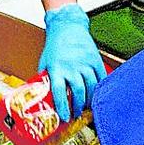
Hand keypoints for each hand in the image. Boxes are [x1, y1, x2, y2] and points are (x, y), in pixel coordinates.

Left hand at [39, 3, 105, 121]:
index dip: (63, 107)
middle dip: (78, 106)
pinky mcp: (95, 59)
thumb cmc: (55, 46)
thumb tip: (42, 98)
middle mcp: (71, 66)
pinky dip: (100, 88)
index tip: (65, 117)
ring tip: (86, 107)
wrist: (67, 26)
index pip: (59, 92)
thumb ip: (45, 79)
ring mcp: (85, 62)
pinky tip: (97, 94)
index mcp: (56, 68)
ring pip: (91, 86)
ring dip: (89, 100)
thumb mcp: (45, 63)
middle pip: (78, 91)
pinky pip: (101, 77)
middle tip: (76, 115)